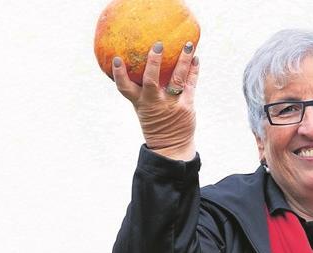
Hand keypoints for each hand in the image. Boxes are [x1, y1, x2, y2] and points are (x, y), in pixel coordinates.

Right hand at [112, 41, 198, 160]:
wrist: (171, 146)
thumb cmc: (155, 122)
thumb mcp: (142, 107)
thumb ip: (139, 89)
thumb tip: (135, 62)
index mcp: (140, 103)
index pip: (124, 88)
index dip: (119, 74)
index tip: (117, 59)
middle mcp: (154, 103)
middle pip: (151, 81)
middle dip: (153, 62)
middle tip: (158, 45)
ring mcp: (172, 104)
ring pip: (177, 79)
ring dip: (183, 60)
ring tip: (188, 44)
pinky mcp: (187, 106)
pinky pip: (190, 85)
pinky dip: (193, 70)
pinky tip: (196, 58)